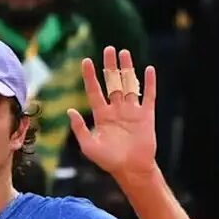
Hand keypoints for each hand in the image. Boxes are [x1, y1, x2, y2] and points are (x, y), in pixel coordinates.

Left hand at [67, 47, 157, 181]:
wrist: (131, 170)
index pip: (94, 91)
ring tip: (124, 52)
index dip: (90, 77)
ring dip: (127, 69)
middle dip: (110, 66)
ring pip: (129, 85)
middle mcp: (116, 110)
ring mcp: (132, 111)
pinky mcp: (146, 116)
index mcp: (101, 115)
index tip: (86, 61)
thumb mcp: (89, 146)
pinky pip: (148, 96)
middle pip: (113, 82)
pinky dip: (149, 83)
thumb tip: (70, 111)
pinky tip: (148, 69)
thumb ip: (80, 129)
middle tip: (108, 49)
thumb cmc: (108, 161)